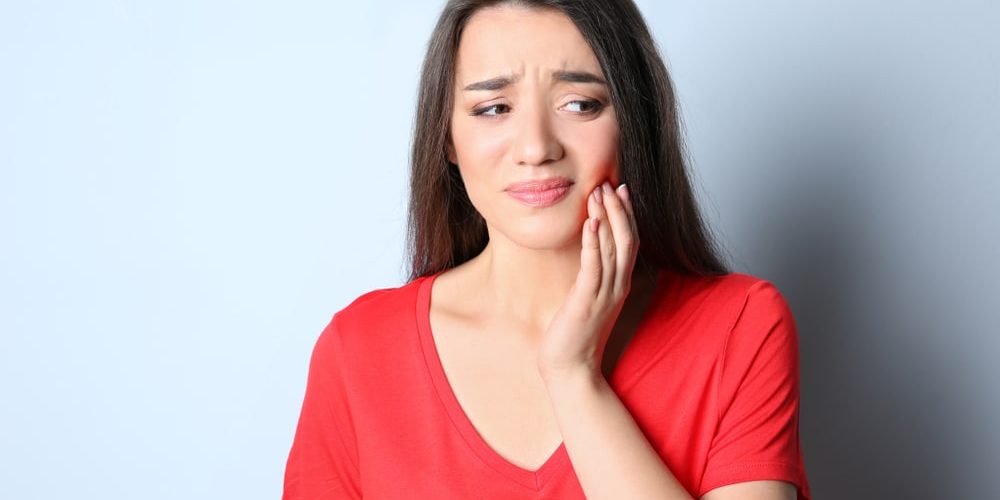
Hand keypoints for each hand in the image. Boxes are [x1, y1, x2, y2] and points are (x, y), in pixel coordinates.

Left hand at [536, 180, 639, 380]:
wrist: (570, 368)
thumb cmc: (574, 334)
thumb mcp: (587, 298)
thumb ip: (592, 276)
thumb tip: (588, 253)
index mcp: (618, 284)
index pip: (630, 242)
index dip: (627, 215)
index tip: (620, 189)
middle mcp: (616, 287)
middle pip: (627, 240)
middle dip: (619, 210)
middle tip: (610, 183)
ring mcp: (604, 294)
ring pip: (613, 249)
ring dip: (607, 219)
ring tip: (599, 194)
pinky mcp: (586, 302)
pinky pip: (594, 268)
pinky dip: (593, 244)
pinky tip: (590, 225)